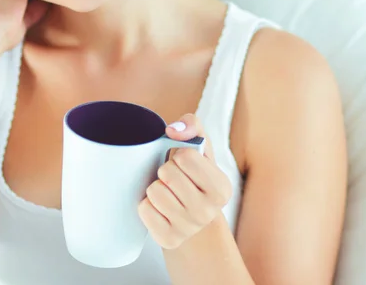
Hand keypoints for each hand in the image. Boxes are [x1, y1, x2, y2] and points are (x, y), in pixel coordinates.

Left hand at [138, 113, 232, 250]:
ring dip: (155, 187)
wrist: (190, 215)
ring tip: (167, 193)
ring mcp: (188, 228)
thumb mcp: (199, 147)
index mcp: (221, 188)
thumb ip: (192, 126)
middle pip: (167, 173)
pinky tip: (160, 208)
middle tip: (174, 180)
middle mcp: (209, 212)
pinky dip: (147, 205)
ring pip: (154, 192)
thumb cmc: (193, 174)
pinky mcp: (168, 239)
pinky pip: (144, 210)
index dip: (178, 156)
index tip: (184, 166)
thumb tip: (173, 130)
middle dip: (165, 171)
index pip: (185, 157)